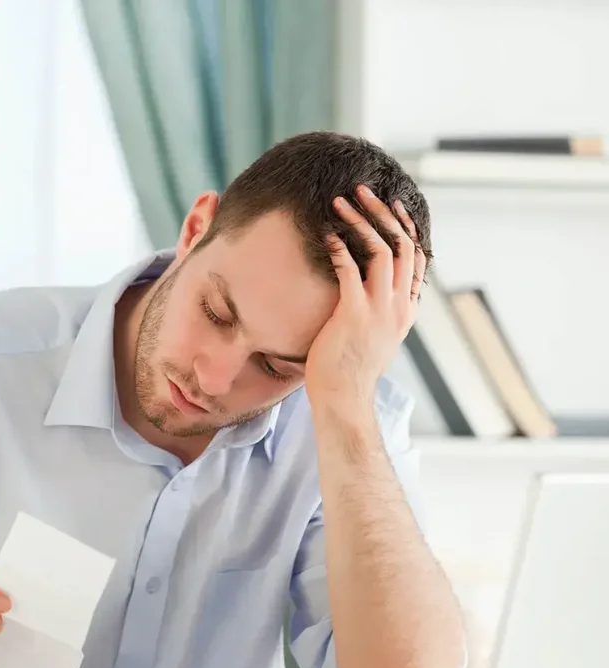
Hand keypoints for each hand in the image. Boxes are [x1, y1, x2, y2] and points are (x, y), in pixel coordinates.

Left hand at [304, 185, 425, 410]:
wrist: (344, 399)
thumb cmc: (349, 371)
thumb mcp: (375, 339)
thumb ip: (379, 314)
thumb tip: (368, 296)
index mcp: (406, 310)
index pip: (418, 258)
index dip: (407, 227)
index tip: (392, 206)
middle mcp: (399, 306)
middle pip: (403, 244)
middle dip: (384, 212)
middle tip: (363, 191)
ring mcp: (379, 310)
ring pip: (382, 249)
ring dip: (361, 220)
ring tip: (341, 202)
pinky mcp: (354, 314)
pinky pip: (350, 269)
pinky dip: (339, 246)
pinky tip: (326, 233)